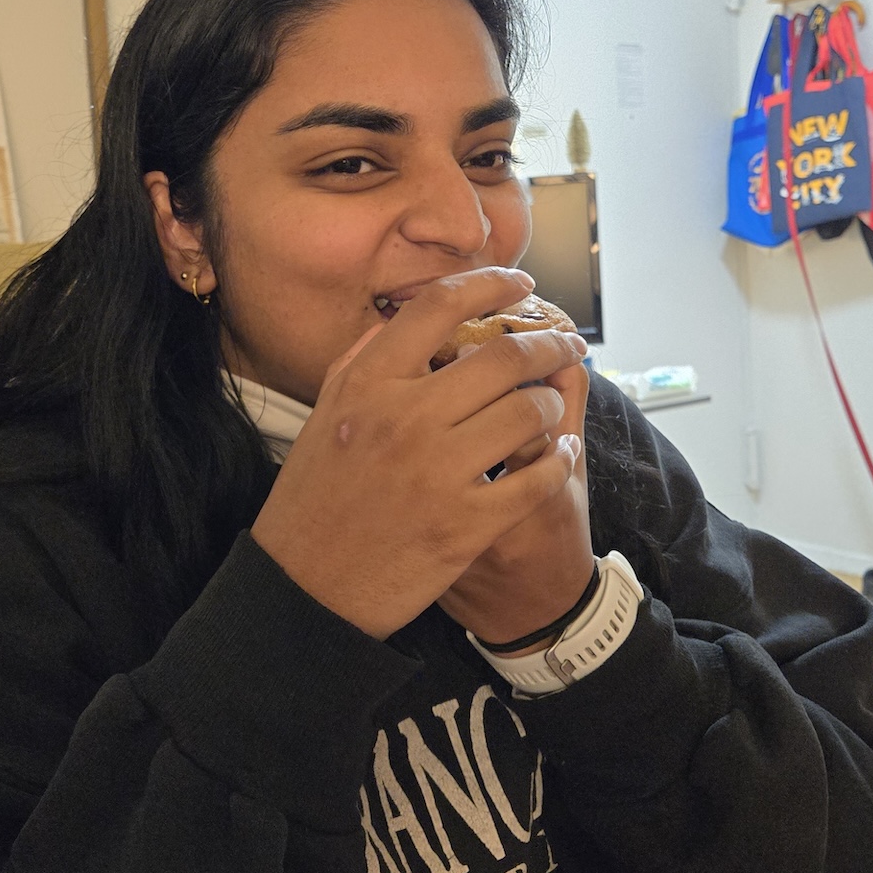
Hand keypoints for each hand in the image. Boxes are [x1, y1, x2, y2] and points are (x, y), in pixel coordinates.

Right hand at [251, 268, 588, 637]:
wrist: (307, 588)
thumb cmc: (315, 498)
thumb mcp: (326, 415)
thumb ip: (363, 361)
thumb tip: (410, 318)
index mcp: (368, 385)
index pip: (438, 307)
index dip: (490, 283)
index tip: (521, 284)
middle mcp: (404, 419)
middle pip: (502, 357)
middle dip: (548, 345)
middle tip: (565, 345)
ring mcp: (438, 472)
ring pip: (528, 413)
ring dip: (551, 404)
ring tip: (551, 406)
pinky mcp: (466, 525)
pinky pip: (537, 479)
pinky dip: (559, 460)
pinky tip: (560, 453)